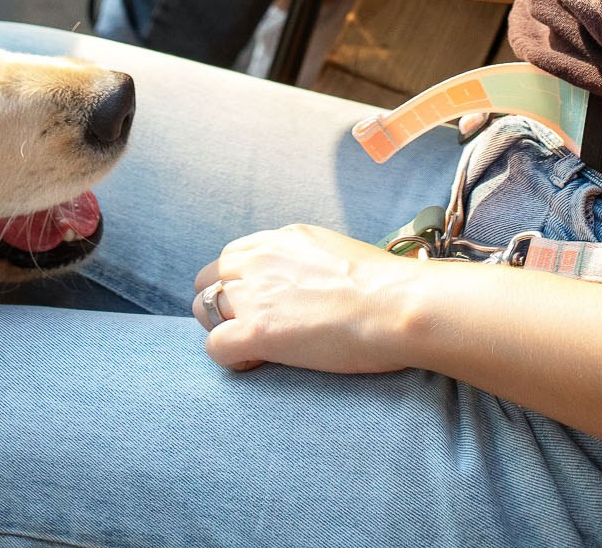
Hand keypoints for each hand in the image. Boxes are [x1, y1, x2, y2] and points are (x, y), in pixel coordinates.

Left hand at [191, 224, 424, 374]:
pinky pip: (215, 346)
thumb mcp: (337, 253)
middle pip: (208, 279)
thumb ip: (308, 262)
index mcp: (282, 238)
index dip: (239, 283)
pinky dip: (230, 357)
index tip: (260, 302)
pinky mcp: (257, 331)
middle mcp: (261, 259)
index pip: (233, 256)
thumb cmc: (386, 286)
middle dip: (221, 304)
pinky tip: (257, 362)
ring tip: (253, 347)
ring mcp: (255, 294)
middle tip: (250, 327)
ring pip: (203, 310)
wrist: (398, 305)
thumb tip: (308, 283)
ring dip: (221, 328)